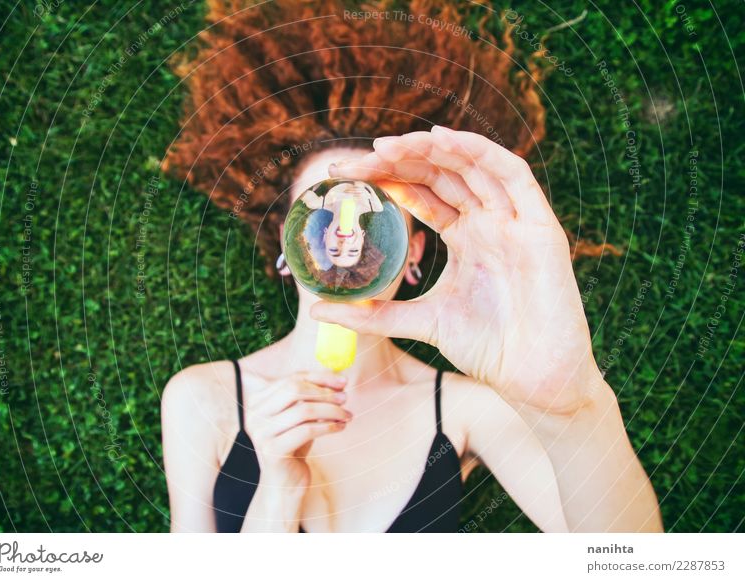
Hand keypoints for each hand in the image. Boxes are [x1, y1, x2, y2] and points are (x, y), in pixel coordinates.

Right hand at [246, 371, 350, 488]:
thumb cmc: (294, 446)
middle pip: (294, 389)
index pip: (291, 378)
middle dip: (324, 392)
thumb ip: (310, 397)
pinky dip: (328, 426)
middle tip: (345, 398)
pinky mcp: (273, 450)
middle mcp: (254, 415)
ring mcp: (261, 433)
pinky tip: (340, 427)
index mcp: (257, 401)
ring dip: (331, 410)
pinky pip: (307, 430)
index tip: (342, 381)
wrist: (283, 484)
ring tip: (347, 415)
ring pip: (303, 410)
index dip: (319, 377)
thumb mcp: (300, 417)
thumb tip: (337, 377)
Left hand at [312, 126, 604, 413]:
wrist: (533, 379)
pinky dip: (479, 150)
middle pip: (442, 174)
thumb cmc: (487, 349)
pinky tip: (441, 138)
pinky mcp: (540, 226)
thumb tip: (317, 311)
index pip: (423, 194)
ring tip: (387, 146)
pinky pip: (512, 174)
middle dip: (399, 161)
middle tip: (358, 160)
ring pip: (472, 165)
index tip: (346, 176)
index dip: (388, 180)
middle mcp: (490, 222)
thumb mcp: (420, 322)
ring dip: (430, 148)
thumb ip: (374, 314)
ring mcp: (515, 221)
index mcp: (466, 238)